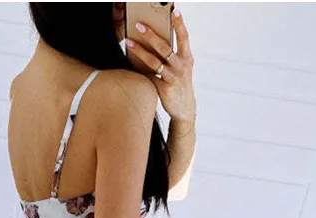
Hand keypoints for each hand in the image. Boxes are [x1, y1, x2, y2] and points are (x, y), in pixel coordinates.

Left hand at [125, 6, 195, 123]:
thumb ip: (173, 56)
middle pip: (164, 47)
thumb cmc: (179, 84)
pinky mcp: (165, 89)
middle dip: (151, 35)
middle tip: (139, 25)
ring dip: (140, 51)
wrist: (184, 108)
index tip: (174, 10)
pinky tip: (129, 63)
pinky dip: (140, 70)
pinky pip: (150, 76)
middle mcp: (182, 66)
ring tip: (128, 42)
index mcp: (187, 58)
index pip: (184, 37)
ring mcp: (174, 78)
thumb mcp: (181, 68)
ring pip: (154, 61)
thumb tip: (153, 42)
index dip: (179, 24)